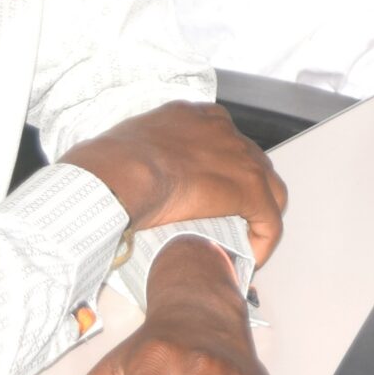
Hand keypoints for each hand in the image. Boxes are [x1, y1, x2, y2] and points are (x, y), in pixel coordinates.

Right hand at [58, 102, 286, 264]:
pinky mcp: (248, 187)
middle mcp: (220, 128)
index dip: (219, 169)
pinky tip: (250, 258)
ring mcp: (238, 154)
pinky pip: (269, 217)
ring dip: (257, 216)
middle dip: (243, 190)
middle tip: (228, 220)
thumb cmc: (104, 166)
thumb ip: (137, 159)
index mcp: (191, 116)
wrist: (117, 175)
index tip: (209, 192)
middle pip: (249, 161)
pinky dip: (263, 239)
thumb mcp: (124, 149)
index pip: (220, 141)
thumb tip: (121, 181)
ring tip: (242, 241)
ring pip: (267, 188)